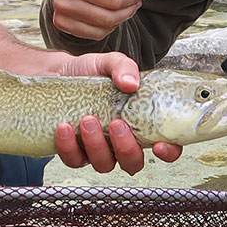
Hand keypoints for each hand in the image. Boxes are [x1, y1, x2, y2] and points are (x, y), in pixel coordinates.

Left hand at [47, 50, 181, 173]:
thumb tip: (130, 83)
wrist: (57, 73)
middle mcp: (121, 141)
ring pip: (104, 164)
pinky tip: (64, 127)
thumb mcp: (109, 62)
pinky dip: (69, 146)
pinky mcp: (74, 152)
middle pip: (132, 163)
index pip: (166, 146)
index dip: (168, 152)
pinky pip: (74, 160)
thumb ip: (124, 67)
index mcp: (141, 124)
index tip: (159, 145)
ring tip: (87, 119)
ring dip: (96, 146)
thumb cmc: (90, 72)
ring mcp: (98, 150)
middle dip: (126, 148)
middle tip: (115, 124)